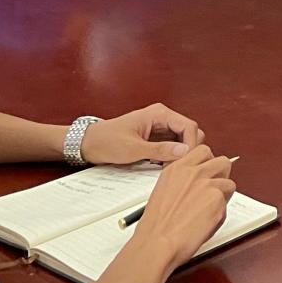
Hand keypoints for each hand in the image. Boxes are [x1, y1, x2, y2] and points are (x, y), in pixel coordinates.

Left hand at [82, 102, 206, 165]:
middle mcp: (163, 118)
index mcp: (159, 114)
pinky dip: (172, 157)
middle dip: (188, 149)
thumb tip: (184, 151)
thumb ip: (160, 150)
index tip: (186, 161)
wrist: (89, 143)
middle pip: (189, 133)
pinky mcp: (156, 139)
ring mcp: (160, 128)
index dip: (191, 144)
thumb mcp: (133, 148)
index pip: (189, 126)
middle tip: (179, 167)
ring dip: (180, 154)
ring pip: (182, 141)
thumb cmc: (107, 141)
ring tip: (171, 168)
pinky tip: (165, 167)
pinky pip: (172, 147)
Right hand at [131, 145, 236, 267]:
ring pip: (229, 184)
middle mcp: (193, 172)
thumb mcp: (164, 190)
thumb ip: (182, 180)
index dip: (209, 164)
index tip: (208, 174)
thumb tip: (197, 181)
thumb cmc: (156, 225)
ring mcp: (207, 184)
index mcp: (177, 168)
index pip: (203, 151)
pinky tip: (205, 223)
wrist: (157, 242)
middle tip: (213, 191)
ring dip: (222, 197)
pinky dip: (220, 215)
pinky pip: (226, 205)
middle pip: (223, 162)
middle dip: (221, 176)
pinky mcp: (217, 199)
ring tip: (208, 211)